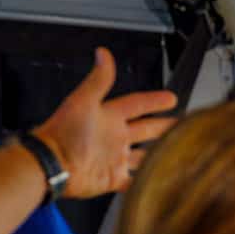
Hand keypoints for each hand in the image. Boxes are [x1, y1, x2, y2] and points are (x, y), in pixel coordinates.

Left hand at [35, 47, 177, 199]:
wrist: (53, 165)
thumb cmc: (63, 132)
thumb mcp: (83, 101)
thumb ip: (98, 80)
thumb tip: (103, 54)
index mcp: (108, 116)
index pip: (137, 104)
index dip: (154, 101)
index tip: (170, 98)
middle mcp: (114, 137)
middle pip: (145, 129)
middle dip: (163, 126)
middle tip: (181, 124)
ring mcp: (115, 158)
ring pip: (144, 155)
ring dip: (158, 153)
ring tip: (176, 152)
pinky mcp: (113, 178)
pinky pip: (135, 179)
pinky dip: (148, 179)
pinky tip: (160, 178)